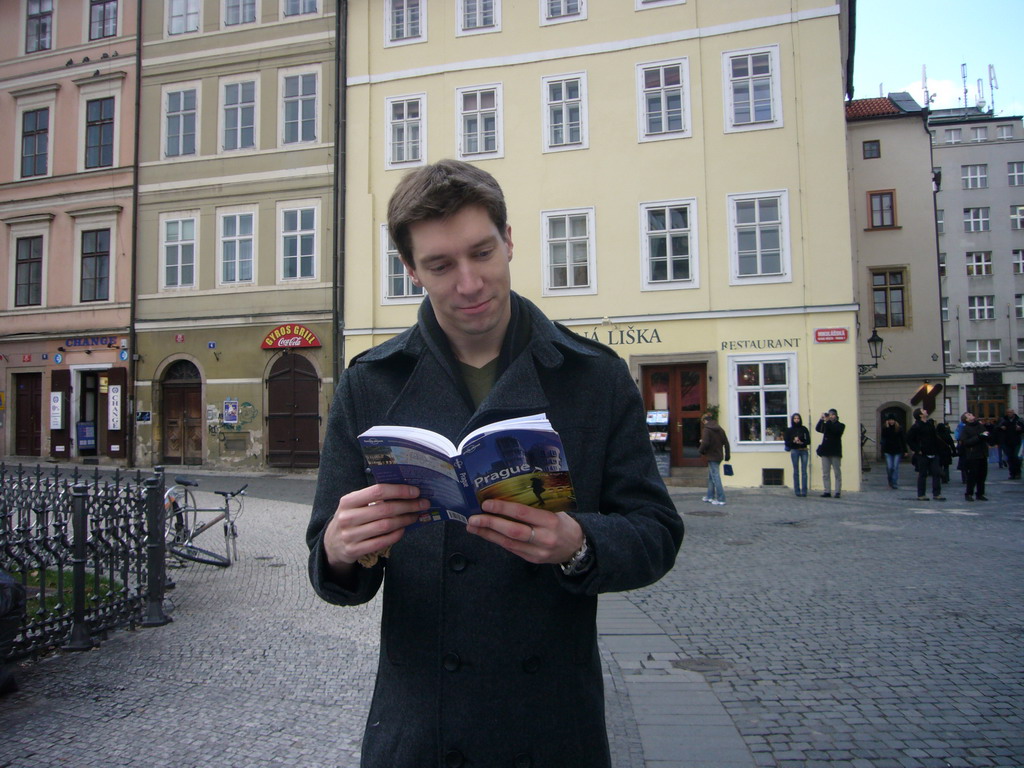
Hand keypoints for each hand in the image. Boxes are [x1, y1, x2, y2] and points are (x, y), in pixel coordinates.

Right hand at [323, 483, 427, 574]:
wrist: (331, 544)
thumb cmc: (350, 518)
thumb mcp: (354, 505)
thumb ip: (374, 498)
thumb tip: (406, 491)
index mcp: (348, 501)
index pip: (378, 491)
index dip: (399, 490)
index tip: (415, 491)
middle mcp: (347, 517)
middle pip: (385, 509)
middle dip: (408, 506)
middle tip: (423, 504)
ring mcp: (350, 535)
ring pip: (385, 526)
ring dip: (405, 520)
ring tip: (415, 516)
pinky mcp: (354, 550)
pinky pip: (382, 542)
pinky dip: (396, 535)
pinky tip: (403, 529)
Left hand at [467, 499, 583, 565]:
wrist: (577, 547)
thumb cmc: (563, 523)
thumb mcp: (555, 510)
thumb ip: (535, 505)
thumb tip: (508, 493)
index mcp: (550, 520)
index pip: (522, 513)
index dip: (503, 509)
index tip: (487, 504)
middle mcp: (544, 537)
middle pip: (512, 531)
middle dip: (490, 524)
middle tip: (473, 518)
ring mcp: (538, 551)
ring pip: (508, 543)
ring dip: (488, 534)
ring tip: (473, 527)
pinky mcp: (532, 559)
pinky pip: (511, 549)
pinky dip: (497, 540)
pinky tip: (486, 534)